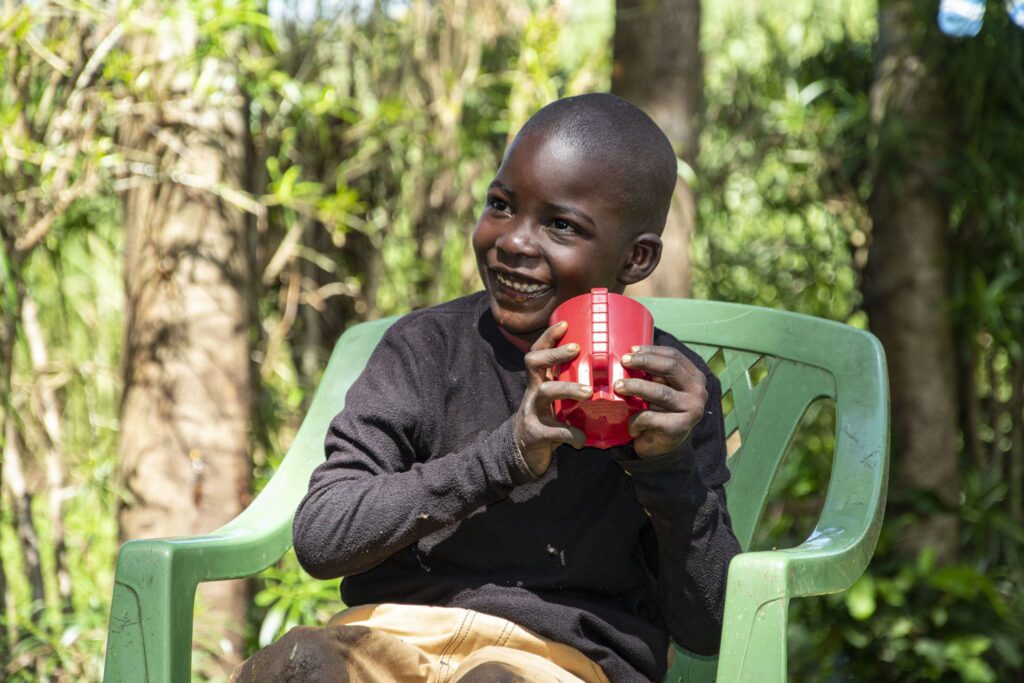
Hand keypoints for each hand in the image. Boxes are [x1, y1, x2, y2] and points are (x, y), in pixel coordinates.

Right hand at [513, 320, 590, 476]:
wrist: (523, 455)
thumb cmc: (547, 421)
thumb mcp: (556, 401)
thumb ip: (573, 388)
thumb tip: (612, 376)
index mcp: (539, 382)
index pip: (538, 352)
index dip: (549, 337)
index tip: (565, 323)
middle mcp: (532, 392)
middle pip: (534, 363)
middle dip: (555, 354)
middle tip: (576, 349)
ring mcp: (532, 412)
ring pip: (545, 392)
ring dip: (567, 388)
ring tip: (588, 392)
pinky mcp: (536, 434)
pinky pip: (554, 431)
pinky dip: (571, 434)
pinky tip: (583, 440)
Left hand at [615, 345, 708, 458]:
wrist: (664, 449)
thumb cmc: (659, 413)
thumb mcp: (659, 389)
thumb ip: (653, 374)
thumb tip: (630, 356)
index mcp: (694, 377)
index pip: (674, 356)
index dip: (652, 351)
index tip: (632, 350)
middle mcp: (698, 391)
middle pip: (670, 368)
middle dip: (644, 362)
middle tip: (623, 362)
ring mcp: (692, 409)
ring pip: (660, 391)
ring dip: (635, 386)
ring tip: (618, 386)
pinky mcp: (680, 427)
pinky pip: (651, 416)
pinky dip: (636, 420)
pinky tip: (631, 425)